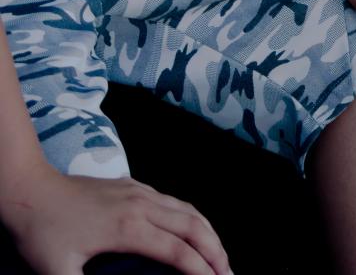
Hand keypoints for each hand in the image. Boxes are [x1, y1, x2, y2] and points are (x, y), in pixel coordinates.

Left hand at [5, 165, 229, 274]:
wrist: (29, 189)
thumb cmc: (42, 232)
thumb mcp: (57, 271)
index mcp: (128, 227)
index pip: (177, 250)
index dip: (199, 269)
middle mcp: (143, 205)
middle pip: (194, 226)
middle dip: (216, 252)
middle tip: (228, 273)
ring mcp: (141, 192)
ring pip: (190, 210)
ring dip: (210, 234)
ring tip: (220, 256)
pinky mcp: (136, 187)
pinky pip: (178, 202)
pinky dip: (196, 219)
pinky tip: (197, 230)